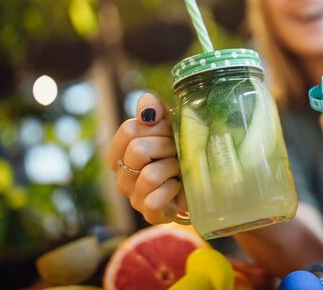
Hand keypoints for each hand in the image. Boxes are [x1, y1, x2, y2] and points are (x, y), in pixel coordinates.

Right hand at [106, 93, 186, 223]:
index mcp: (121, 151)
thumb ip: (153, 108)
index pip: (129, 130)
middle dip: (167, 146)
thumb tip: (147, 110)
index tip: (168, 131)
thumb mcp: (169, 122)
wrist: (202, 178)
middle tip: (177, 151)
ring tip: (179, 169)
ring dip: (173, 168)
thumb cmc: (180, 148)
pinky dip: (172, 191)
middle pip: (138, 150)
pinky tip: (178, 186)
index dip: (155, 127)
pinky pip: (155, 200)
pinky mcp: (149, 213)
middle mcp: (122, 175)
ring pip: (150, 175)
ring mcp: (133, 197)